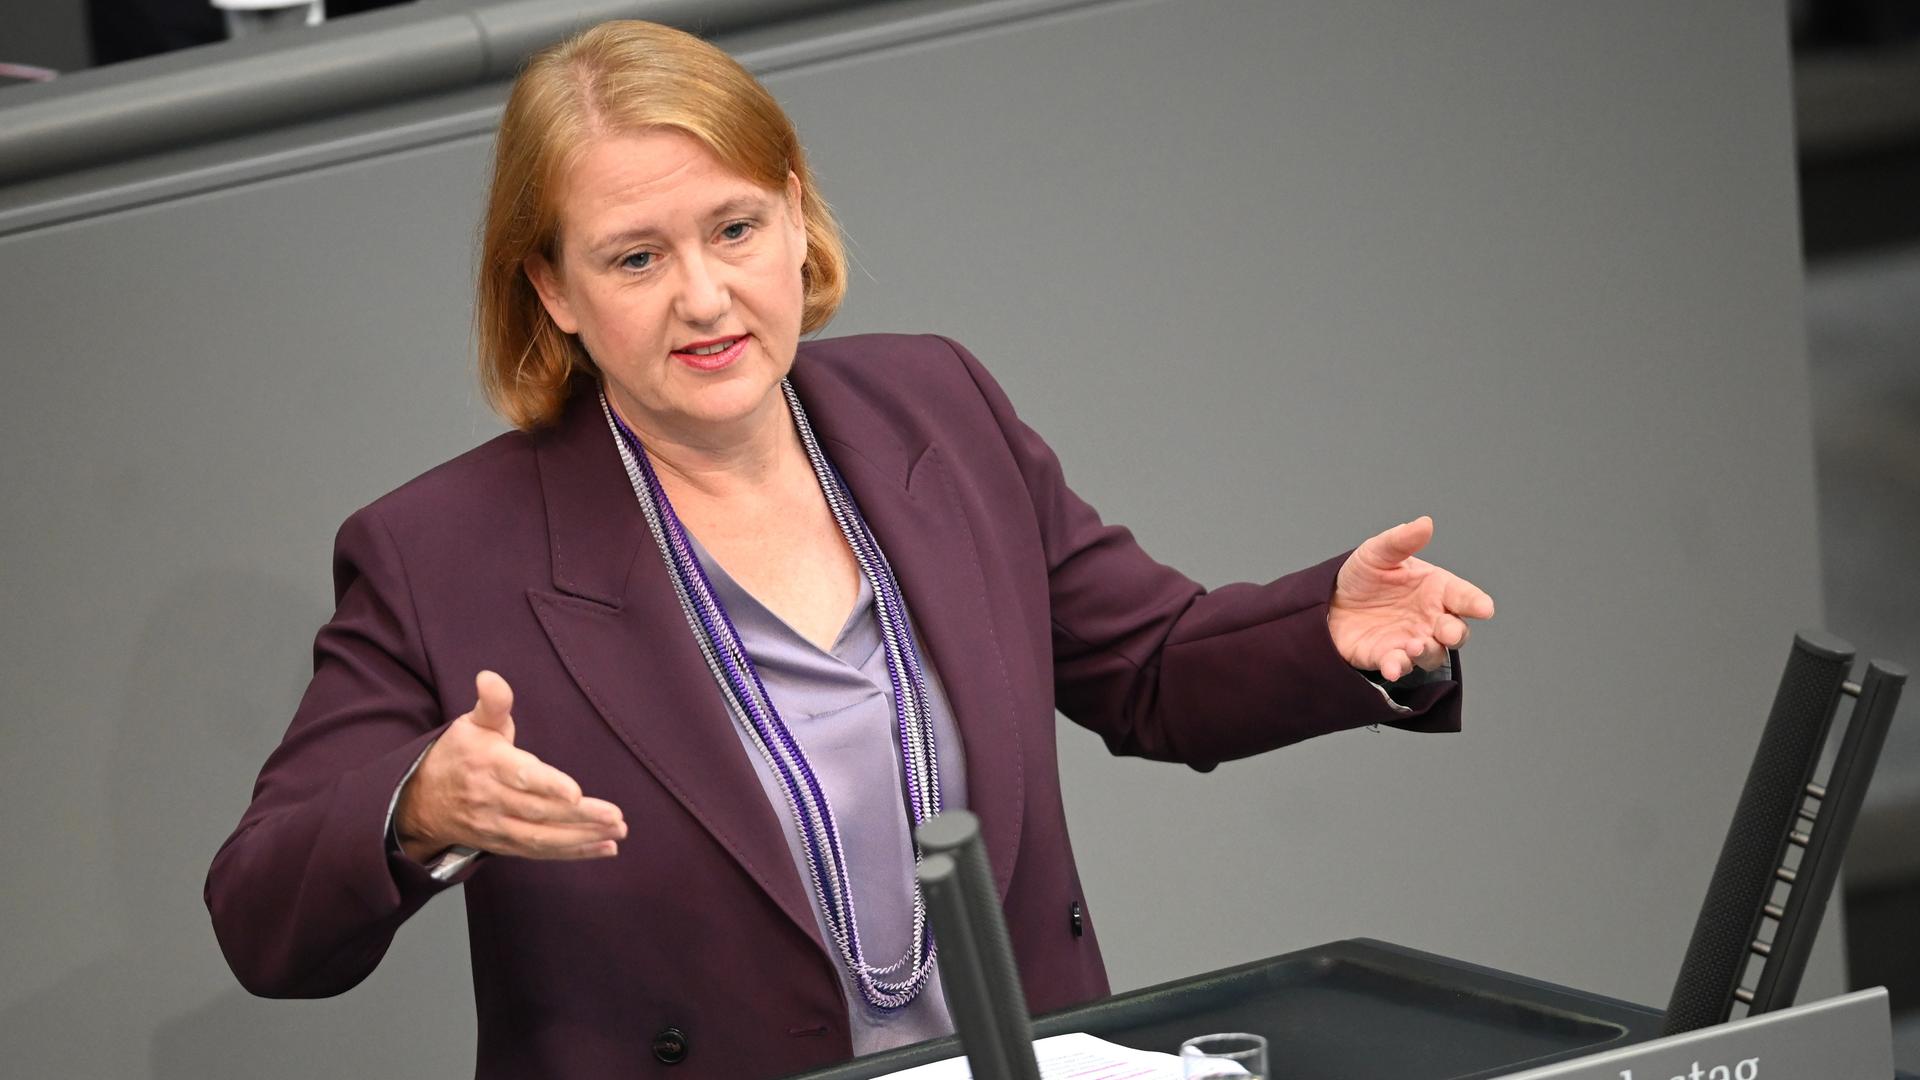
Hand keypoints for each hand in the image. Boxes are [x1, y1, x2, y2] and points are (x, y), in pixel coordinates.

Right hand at [394, 671, 625, 863]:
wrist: (421, 800)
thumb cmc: (458, 754)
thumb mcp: (473, 722)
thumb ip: (492, 702)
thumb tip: (490, 677)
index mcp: (488, 764)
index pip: (521, 777)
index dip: (548, 786)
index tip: (576, 793)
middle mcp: (491, 799)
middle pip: (539, 811)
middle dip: (580, 816)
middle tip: (615, 816)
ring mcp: (496, 826)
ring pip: (541, 838)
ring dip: (582, 838)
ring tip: (616, 832)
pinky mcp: (502, 845)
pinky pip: (539, 852)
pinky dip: (573, 852)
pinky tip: (604, 847)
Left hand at [1328, 516, 1494, 681]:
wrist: (1329, 602)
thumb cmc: (1363, 577)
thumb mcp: (1378, 552)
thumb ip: (1402, 540)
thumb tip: (1425, 523)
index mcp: (1436, 589)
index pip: (1463, 596)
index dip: (1476, 602)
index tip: (1484, 608)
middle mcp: (1430, 618)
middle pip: (1455, 630)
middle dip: (1455, 633)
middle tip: (1447, 632)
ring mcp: (1412, 640)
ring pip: (1433, 654)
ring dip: (1427, 652)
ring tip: (1414, 645)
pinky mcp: (1389, 657)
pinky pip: (1400, 666)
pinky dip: (1399, 667)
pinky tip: (1393, 665)